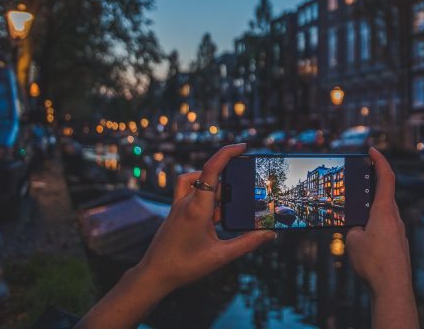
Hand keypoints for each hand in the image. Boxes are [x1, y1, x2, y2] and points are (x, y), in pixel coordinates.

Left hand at [77, 144, 274, 328]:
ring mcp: (178, 206)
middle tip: (243, 186)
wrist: (153, 275)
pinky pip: (191, 193)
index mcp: (196, 208)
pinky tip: (215, 215)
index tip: (242, 147)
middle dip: (227, 177)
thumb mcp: (221, 256)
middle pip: (208, 176)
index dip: (226, 153)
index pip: (211, 170)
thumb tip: (270, 233)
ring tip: (228, 206)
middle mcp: (186, 202)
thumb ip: (247, 243)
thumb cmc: (184, 266)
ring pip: (197, 182)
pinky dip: (205, 196)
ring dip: (214, 187)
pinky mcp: (176, 212)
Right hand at [346, 148, 416, 327]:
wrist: (393, 288)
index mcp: (384, 210)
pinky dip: (375, 227)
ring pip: (384, 214)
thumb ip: (355, 229)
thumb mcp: (353, 241)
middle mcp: (395, 218)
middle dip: (371, 187)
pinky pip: (386, 230)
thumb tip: (359, 230)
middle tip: (359, 181)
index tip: (372, 150)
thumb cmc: (373, 262)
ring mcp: (399, 233)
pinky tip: (364, 240)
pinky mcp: (399, 246)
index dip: (379, 160)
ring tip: (355, 216)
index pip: (386, 177)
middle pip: (384, 195)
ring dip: (371, 211)